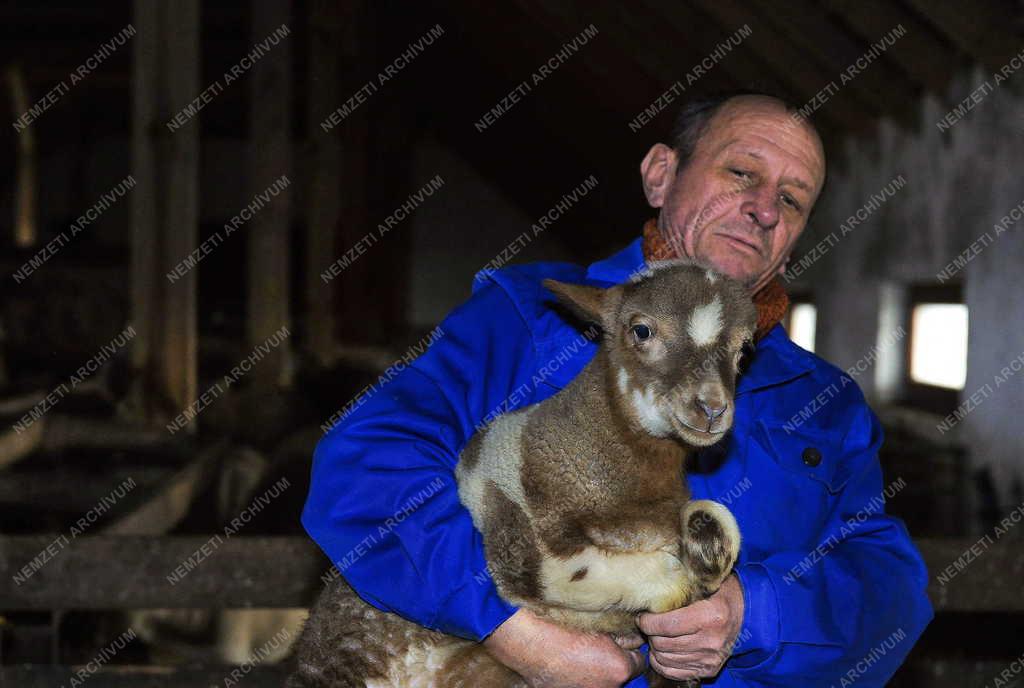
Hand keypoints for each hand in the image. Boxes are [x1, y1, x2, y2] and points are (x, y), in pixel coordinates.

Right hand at [484, 608, 645, 687]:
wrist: (528, 642)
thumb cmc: (562, 627)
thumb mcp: (598, 625)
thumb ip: (621, 635)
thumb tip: (633, 638)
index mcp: (620, 667)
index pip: (639, 661)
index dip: (628, 648)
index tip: (620, 640)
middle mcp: (610, 686)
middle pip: (622, 673)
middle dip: (615, 660)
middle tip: (597, 645)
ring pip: (605, 681)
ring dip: (598, 671)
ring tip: (580, 654)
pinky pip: (585, 685)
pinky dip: (582, 678)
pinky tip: (570, 664)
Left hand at [637, 573, 744, 681]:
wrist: (746, 613)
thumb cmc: (720, 594)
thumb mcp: (703, 584)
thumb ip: (679, 589)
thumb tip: (648, 594)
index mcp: (710, 616)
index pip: (666, 625)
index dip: (647, 621)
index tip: (643, 615)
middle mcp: (711, 641)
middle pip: (662, 643)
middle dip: (649, 633)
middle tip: (649, 624)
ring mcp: (711, 658)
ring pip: (664, 659)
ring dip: (655, 647)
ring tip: (657, 634)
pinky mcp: (709, 670)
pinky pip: (673, 672)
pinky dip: (661, 662)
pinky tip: (662, 650)